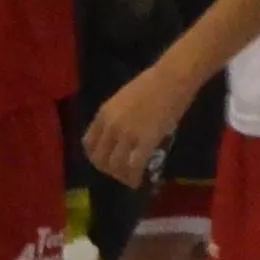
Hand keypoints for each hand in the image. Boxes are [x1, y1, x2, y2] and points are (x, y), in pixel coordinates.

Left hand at [83, 63, 203, 187]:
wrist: (171, 79)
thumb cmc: (152, 84)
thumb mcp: (123, 99)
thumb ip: (116, 118)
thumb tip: (119, 136)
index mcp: (103, 113)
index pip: (89, 143)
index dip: (96, 157)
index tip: (106, 161)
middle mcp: (110, 126)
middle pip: (99, 158)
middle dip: (108, 170)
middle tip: (120, 173)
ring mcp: (126, 134)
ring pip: (115, 166)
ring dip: (121, 175)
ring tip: (131, 177)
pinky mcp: (145, 141)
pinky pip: (134, 166)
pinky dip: (135, 177)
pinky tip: (139, 181)